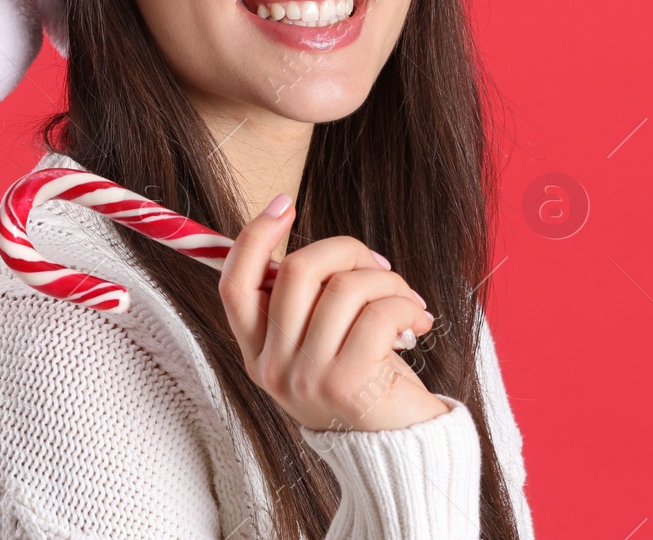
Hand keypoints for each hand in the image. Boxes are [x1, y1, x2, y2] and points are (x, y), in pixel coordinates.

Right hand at [218, 194, 449, 432]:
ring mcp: (306, 377)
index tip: (284, 202)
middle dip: (347, 250)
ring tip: (406, 300)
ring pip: (344, 287)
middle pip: (295, 270)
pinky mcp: (346, 382)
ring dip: (387, 281)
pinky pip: (377, 312)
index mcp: (257, 351)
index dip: (254, 236)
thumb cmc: (363, 381)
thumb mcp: (318, 344)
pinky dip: (406, 305)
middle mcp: (271, 366)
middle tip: (378, 265)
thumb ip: (304, 301)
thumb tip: (306, 238)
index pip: (234, 284)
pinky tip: (418, 321)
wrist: (398, 449)